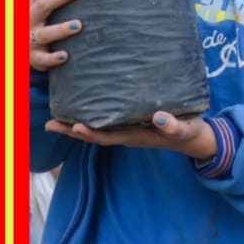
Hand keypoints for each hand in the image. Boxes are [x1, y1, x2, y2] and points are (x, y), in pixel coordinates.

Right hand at [28, 0, 82, 71]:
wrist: (17, 48)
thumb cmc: (35, 16)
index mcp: (34, 0)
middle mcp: (31, 16)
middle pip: (44, 3)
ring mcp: (32, 37)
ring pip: (45, 32)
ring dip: (61, 28)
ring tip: (79, 25)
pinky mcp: (35, 58)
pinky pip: (43, 59)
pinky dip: (53, 57)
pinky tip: (66, 55)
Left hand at [46, 109, 216, 159]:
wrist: (193, 136)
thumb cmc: (187, 131)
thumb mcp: (183, 128)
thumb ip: (172, 125)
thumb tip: (158, 117)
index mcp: (135, 136)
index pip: (108, 136)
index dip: (91, 133)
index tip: (74, 127)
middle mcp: (126, 134)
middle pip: (94, 134)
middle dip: (72, 130)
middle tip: (50, 124)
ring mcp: (125, 129)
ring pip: (96, 128)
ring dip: (74, 124)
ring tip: (54, 118)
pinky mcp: (128, 121)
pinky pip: (104, 120)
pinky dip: (88, 116)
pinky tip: (78, 106)